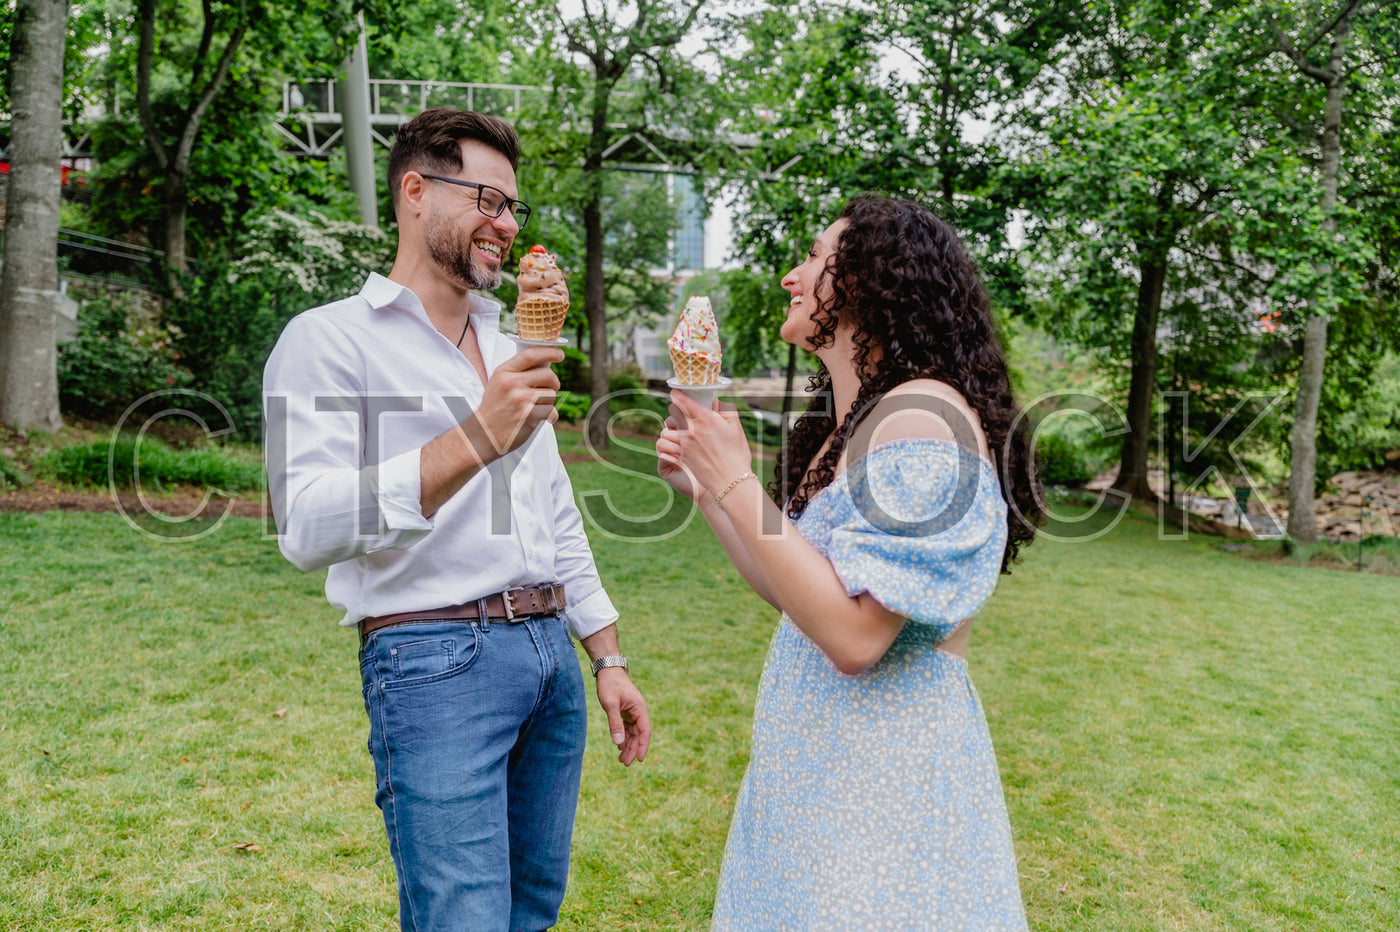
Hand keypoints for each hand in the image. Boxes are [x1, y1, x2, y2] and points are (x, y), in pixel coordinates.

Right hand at [463, 346, 562, 462]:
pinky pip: (552, 410)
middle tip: (550, 387)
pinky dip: (550, 416)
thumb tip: (543, 363)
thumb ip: (516, 372)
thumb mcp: (498, 383)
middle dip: (554, 381)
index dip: (549, 352)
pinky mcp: (530, 415)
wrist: (484, 434)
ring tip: (537, 407)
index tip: (559, 354)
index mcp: (504, 372)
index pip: (530, 354)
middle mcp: (512, 383)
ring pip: (551, 393)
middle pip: (547, 374)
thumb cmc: (494, 409)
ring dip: (549, 401)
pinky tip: (541, 418)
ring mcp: (521, 399)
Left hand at [595, 669, 650, 765]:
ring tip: (622, 759)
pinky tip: (619, 746)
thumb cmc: (610, 684)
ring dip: (628, 745)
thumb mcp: (610, 704)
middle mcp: (638, 711)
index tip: (639, 759)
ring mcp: (632, 711)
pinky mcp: (626, 711)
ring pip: (633, 732)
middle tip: (625, 763)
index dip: (643, 746)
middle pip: (639, 734)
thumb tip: (618, 743)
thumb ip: (614, 723)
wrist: (608, 669)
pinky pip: (627, 727)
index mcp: (639, 708)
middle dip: (633, 749)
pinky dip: (624, 737)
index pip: (645, 731)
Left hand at [660, 390, 753, 494]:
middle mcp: (692, 429)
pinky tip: (682, 443)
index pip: (682, 399)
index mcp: (706, 418)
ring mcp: (685, 443)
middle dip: (675, 408)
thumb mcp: (736, 428)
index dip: (677, 393)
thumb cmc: (737, 455)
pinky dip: (673, 441)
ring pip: (667, 428)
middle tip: (681, 410)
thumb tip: (716, 401)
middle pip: (672, 411)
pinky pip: (669, 444)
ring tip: (679, 428)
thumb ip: (726, 409)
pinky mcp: (681, 456)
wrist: (731, 482)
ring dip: (671, 426)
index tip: (676, 392)